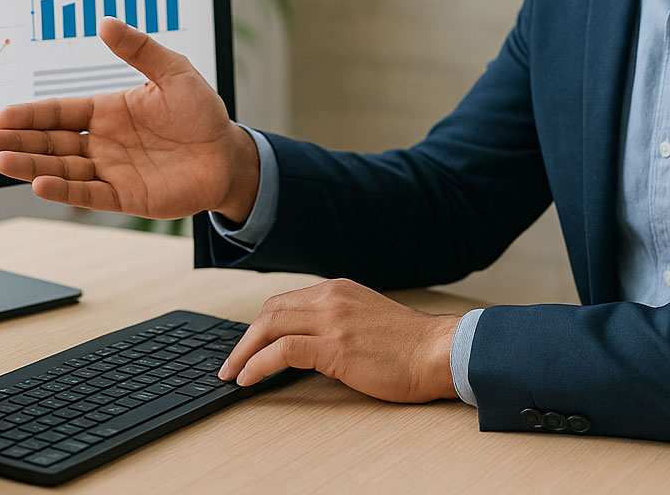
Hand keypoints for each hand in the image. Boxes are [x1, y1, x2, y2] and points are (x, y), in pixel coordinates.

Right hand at [0, 17, 261, 221]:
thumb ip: (140, 49)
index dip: (30, 115)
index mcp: (107, 110)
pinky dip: (65, 189)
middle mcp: (102, 141)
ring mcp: (110, 170)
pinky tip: (40, 185)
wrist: (229, 155)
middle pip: (50, 142)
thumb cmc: (201, 113)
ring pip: (61, 168)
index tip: (1, 116)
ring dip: (31, 166)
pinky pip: (89, 193)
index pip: (59, 112)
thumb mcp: (174, 72)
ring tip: (2, 163)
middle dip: (18, 142)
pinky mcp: (125, 196)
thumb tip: (106, 22)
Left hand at [218, 279, 462, 402]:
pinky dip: (259, 364)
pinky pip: (282, 350)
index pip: (284, 302)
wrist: (438, 351)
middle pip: (270, 311)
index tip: (247, 346)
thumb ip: (337, 321)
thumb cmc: (408, 345)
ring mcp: (332, 320)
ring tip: (233, 373)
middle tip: (230, 363)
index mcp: (338, 290)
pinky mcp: (335, 346)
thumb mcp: (366, 318)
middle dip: (245, 338)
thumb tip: (306, 343)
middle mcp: (331, 298)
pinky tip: (251, 378)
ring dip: (245, 352)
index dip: (260, 326)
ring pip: (270, 326)